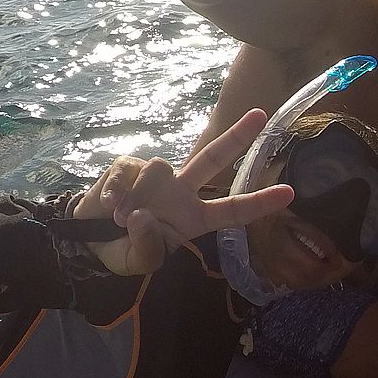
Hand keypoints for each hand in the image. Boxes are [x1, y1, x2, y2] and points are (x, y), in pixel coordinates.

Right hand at [69, 110, 295, 274]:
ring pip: (161, 168)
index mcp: (194, 218)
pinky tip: (109, 206)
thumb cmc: (123, 251)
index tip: (290, 192)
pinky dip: (116, 190)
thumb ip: (147, 246)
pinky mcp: (127, 167)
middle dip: (236, 136)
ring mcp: (155, 177)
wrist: (87, 243)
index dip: (259, 202)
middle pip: (213, 158)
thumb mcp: (139, 262)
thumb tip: (145, 215)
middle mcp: (180, 192)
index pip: (232, 210)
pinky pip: (128, 170)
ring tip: (122, 218)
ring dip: (140, 195)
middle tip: (261, 114)